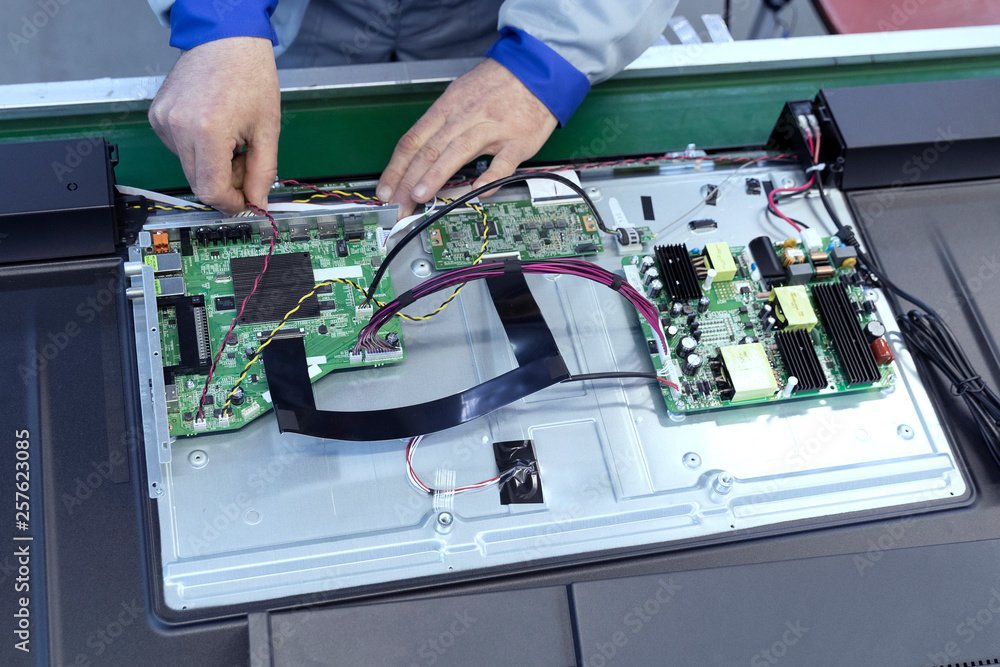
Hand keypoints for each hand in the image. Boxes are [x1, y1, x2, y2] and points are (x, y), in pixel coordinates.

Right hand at [148, 37, 279, 213]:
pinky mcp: (157, 116)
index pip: (211, 190)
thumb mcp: (267, 130)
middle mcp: (178, 127)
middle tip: (246, 164)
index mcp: (207, 131)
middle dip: (226, 184)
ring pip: (189, 168)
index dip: (231, 204)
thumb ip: (263, 173)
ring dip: (213, 166)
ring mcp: (163, 120)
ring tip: (233, 141)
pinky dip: (199, 150)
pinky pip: (179, 149)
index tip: (246, 203)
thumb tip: (257, 203)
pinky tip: (214, 129)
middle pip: (198, 183)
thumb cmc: (249, 75)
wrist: (225, 39)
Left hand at [377, 59, 557, 216]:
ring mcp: (492, 130)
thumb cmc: (497, 85)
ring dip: (435, 175)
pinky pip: (502, 164)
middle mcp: (465, 118)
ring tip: (419, 196)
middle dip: (408, 180)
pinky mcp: (518, 142)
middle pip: (429, 150)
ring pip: (457, 152)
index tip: (385, 190)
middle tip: (397, 204)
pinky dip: (488, 179)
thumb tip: (419, 155)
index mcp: (447, 108)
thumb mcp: (460, 94)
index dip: (396, 168)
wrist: (537, 70)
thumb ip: (442, 124)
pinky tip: (475, 193)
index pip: (413, 140)